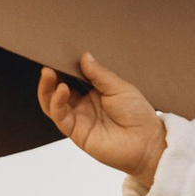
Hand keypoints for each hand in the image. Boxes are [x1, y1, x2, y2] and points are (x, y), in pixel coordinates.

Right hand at [37, 53, 168, 191]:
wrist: (147, 143)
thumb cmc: (137, 114)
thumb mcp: (119, 87)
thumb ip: (100, 74)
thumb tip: (84, 56)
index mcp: (94, 92)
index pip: (72, 77)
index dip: (63, 66)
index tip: (57, 53)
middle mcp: (83, 105)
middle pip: (58, 89)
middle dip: (51, 76)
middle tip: (48, 61)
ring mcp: (78, 119)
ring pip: (53, 104)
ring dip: (47, 88)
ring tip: (48, 73)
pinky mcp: (76, 133)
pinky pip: (60, 117)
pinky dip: (56, 103)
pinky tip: (61, 90)